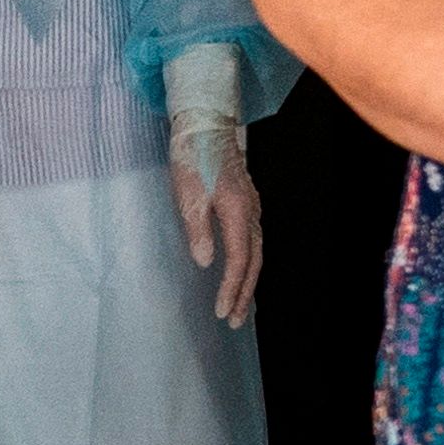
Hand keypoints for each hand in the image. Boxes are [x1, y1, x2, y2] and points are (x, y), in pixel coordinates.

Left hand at [169, 105, 262, 327]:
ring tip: (239, 305)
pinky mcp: (247, 202)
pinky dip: (248, 263)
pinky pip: (253, 241)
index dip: (231, 289)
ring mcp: (252, 207)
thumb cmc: (192, 156)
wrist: (206, 123)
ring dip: (248, 281)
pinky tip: (240, 270)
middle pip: (253, 262)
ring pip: (256, 252)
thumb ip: (197, 229)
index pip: (238, 260)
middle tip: (234, 321)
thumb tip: (205, 262)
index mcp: (236, 211)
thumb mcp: (187, 193)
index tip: (220, 312)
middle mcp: (251, 212)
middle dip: (244, 294)